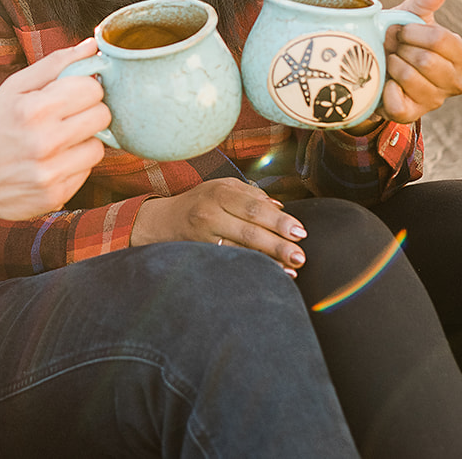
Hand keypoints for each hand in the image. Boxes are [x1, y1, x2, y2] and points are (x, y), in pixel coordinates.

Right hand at [0, 38, 110, 231]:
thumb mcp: (14, 88)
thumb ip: (55, 64)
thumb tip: (92, 46)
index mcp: (34, 109)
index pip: (92, 88)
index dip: (86, 87)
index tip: (74, 92)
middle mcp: (44, 142)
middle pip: (103, 116)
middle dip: (90, 111)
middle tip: (69, 116)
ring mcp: (50, 173)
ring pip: (99, 146)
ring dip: (85, 140)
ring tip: (60, 140)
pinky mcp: (56, 196)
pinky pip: (87, 171)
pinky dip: (75, 164)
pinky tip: (53, 161)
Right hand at [129, 178, 306, 275]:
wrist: (162, 221)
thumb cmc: (199, 202)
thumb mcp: (222, 188)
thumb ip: (251, 195)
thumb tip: (280, 207)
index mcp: (220, 192)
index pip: (255, 208)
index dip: (279, 220)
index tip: (299, 232)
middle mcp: (211, 213)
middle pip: (250, 229)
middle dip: (278, 244)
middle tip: (300, 255)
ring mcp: (204, 236)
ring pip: (241, 249)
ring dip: (269, 260)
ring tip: (292, 268)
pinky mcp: (201, 253)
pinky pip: (230, 261)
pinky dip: (253, 267)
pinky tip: (270, 273)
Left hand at [376, 0, 461, 125]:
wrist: (376, 65)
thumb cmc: (399, 39)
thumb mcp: (409, 16)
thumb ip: (423, 2)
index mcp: (459, 55)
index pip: (442, 40)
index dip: (414, 32)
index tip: (401, 30)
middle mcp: (453, 81)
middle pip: (426, 60)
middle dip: (401, 49)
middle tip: (392, 47)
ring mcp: (434, 101)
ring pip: (410, 79)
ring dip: (392, 66)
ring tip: (388, 61)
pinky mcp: (413, 115)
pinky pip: (398, 105)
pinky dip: (386, 91)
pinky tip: (386, 83)